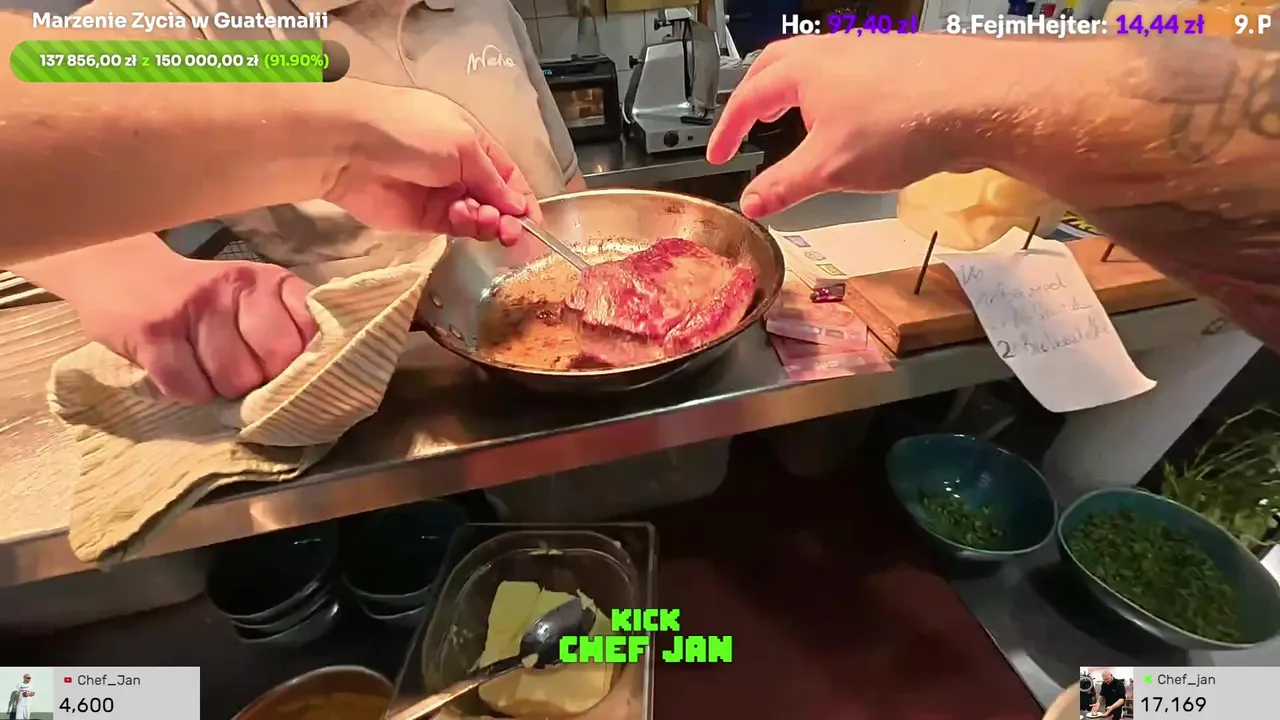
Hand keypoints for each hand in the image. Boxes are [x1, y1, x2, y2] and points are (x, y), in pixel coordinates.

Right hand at [76, 258, 318, 403]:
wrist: (118, 271)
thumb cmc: (198, 296)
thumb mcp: (250, 297)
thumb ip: (285, 324)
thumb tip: (317, 374)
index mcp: (268, 281)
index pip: (311, 330)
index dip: (302, 361)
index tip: (284, 368)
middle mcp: (236, 287)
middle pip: (274, 362)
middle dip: (261, 381)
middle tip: (238, 371)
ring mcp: (194, 307)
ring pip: (233, 380)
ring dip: (220, 389)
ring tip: (206, 369)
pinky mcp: (154, 332)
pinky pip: (189, 388)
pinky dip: (188, 392)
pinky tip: (181, 372)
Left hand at [324, 84, 539, 245]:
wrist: (351, 147)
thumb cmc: (412, 132)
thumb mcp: (464, 146)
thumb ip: (493, 181)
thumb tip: (519, 207)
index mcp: (473, 142)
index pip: (508, 176)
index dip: (524, 198)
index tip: (536, 222)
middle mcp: (461, 170)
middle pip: (497, 201)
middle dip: (509, 216)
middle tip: (512, 230)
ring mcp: (443, 196)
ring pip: (479, 218)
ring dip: (489, 223)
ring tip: (487, 221)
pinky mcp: (424, 220)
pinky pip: (457, 229)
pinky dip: (468, 228)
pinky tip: (467, 220)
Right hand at [707, 34, 988, 217]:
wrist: (978, 99)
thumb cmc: (904, 122)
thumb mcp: (830, 168)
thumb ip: (784, 186)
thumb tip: (753, 202)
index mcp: (802, 69)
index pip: (747, 98)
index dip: (727, 130)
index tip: (719, 153)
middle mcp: (832, 50)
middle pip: (776, 67)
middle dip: (756, 97)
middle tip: (748, 122)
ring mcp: (868, 50)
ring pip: (817, 66)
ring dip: (796, 93)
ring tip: (796, 121)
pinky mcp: (900, 62)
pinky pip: (852, 74)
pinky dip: (834, 95)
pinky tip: (852, 123)